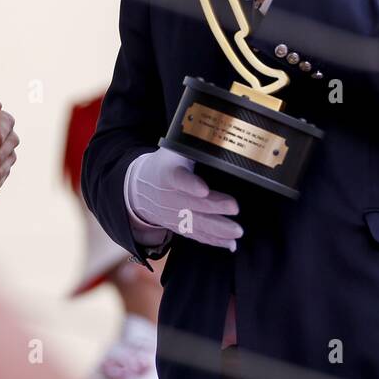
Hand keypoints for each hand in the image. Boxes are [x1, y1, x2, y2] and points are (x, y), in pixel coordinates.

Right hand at [125, 148, 241, 250]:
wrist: (140, 188)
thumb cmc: (164, 165)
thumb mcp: (172, 150)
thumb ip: (192, 145)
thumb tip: (219, 133)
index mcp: (168, 174)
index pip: (178, 179)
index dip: (191, 185)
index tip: (203, 189)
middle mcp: (170, 198)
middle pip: (192, 205)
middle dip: (214, 208)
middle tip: (235, 208)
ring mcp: (174, 215)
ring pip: (196, 224)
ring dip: (218, 230)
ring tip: (237, 232)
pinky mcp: (179, 227)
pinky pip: (196, 236)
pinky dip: (214, 241)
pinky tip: (230, 244)